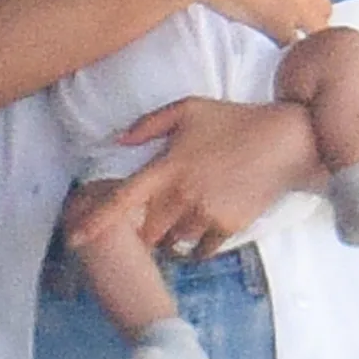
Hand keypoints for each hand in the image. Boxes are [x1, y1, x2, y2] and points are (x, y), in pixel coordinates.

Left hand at [67, 97, 318, 257]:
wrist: (285, 141)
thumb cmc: (234, 120)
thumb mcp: (188, 108)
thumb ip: (149, 124)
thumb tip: (118, 140)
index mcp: (167, 167)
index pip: (122, 199)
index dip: (95, 222)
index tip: (74, 239)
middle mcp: (182, 195)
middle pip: (146, 232)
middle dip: (143, 231)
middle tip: (152, 220)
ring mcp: (205, 213)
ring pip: (173, 243)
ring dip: (171, 238)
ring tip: (182, 220)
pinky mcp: (228, 226)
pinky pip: (201, 250)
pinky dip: (197, 246)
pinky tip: (203, 227)